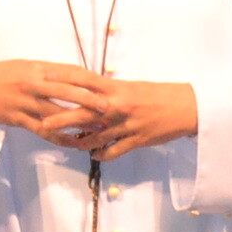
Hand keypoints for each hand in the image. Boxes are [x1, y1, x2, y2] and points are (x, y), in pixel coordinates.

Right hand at [0, 60, 103, 139]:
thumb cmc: (6, 74)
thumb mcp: (29, 66)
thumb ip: (52, 73)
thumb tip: (80, 77)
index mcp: (38, 69)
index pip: (69, 72)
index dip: (89, 79)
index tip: (107, 85)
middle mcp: (32, 84)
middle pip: (65, 92)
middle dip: (88, 100)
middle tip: (107, 107)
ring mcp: (24, 102)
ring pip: (55, 114)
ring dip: (77, 123)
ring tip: (97, 129)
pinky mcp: (17, 118)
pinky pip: (42, 130)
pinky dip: (59, 137)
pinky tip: (73, 142)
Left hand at [0, 62, 197, 159]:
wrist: (188, 108)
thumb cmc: (159, 94)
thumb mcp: (132, 88)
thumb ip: (111, 91)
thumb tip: (90, 92)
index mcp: (117, 88)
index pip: (85, 80)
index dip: (64, 78)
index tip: (45, 77)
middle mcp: (119, 106)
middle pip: (84, 112)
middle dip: (62, 119)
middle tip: (42, 123)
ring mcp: (126, 125)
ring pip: (95, 136)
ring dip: (80, 141)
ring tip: (68, 143)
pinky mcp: (136, 141)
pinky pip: (113, 150)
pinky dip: (101, 153)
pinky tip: (93, 154)